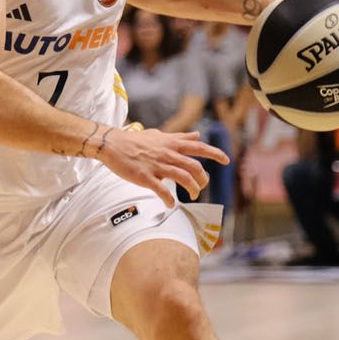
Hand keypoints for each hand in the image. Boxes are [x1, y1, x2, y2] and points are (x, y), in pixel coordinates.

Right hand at [94, 127, 226, 207]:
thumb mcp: (160, 135)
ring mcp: (157, 166)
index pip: (199, 147)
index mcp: (172, 144)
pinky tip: (170, 205)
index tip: (226, 160)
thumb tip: (196, 135)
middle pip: (195, 167)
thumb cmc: (135, 140)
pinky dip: (169, 199)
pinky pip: (161, 190)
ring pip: (183, 178)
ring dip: (192, 189)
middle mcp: (168, 154)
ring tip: (193, 196)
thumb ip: (179, 137)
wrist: (112, 144)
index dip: (215, 153)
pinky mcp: (145, 177)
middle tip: (201, 186)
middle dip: (203, 179)